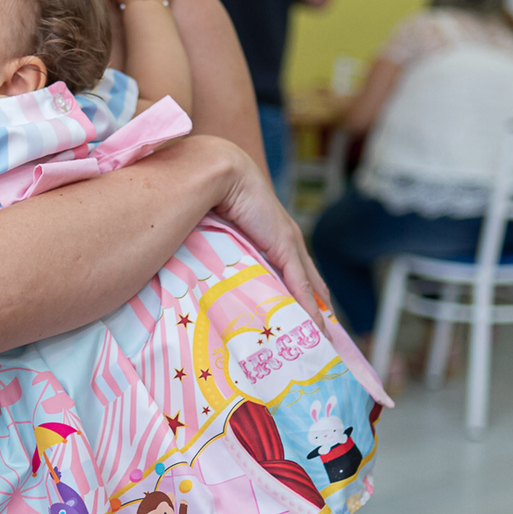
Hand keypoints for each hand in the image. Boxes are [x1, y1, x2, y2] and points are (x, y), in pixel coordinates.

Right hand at [202, 138, 330, 327]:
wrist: (220, 172)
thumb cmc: (212, 194)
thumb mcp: (220, 231)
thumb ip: (220, 250)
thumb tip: (193, 266)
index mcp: (273, 235)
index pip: (295, 271)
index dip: (303, 294)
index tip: (306, 318)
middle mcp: (287, 240)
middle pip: (310, 282)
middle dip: (316, 309)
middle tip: (319, 337)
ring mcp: (289, 244)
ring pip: (309, 288)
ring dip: (315, 315)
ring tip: (319, 340)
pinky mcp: (286, 246)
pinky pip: (301, 284)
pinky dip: (308, 308)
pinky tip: (315, 327)